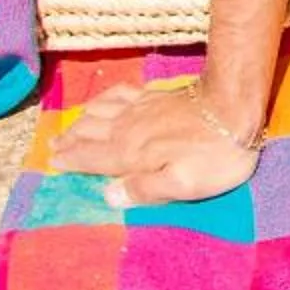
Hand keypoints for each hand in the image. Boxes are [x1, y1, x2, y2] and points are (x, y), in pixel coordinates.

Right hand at [53, 77, 264, 208]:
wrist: (237, 105)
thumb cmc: (214, 154)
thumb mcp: (183, 185)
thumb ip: (144, 190)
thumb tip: (108, 194)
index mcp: (131, 155)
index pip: (91, 158)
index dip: (70, 160)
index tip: (52, 161)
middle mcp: (128, 129)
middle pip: (90, 133)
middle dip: (69, 140)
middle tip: (52, 144)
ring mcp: (142, 108)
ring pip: (100, 112)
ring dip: (81, 120)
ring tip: (69, 126)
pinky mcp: (157, 95)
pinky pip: (120, 94)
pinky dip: (104, 98)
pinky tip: (101, 100)